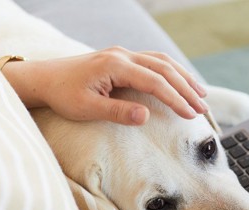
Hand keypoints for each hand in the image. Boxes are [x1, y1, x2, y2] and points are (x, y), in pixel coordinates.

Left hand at [1, 47, 208, 124]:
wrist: (45, 79)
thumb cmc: (63, 96)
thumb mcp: (87, 109)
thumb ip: (117, 112)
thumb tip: (146, 116)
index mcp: (115, 66)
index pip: (155, 81)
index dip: (175, 99)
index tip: (191, 115)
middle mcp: (122, 55)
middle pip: (164, 69)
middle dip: (186, 89)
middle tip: (203, 109)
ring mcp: (123, 54)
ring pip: (161, 61)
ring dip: (182, 77)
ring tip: (201, 94)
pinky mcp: (121, 58)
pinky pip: (152, 60)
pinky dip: (170, 71)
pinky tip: (180, 82)